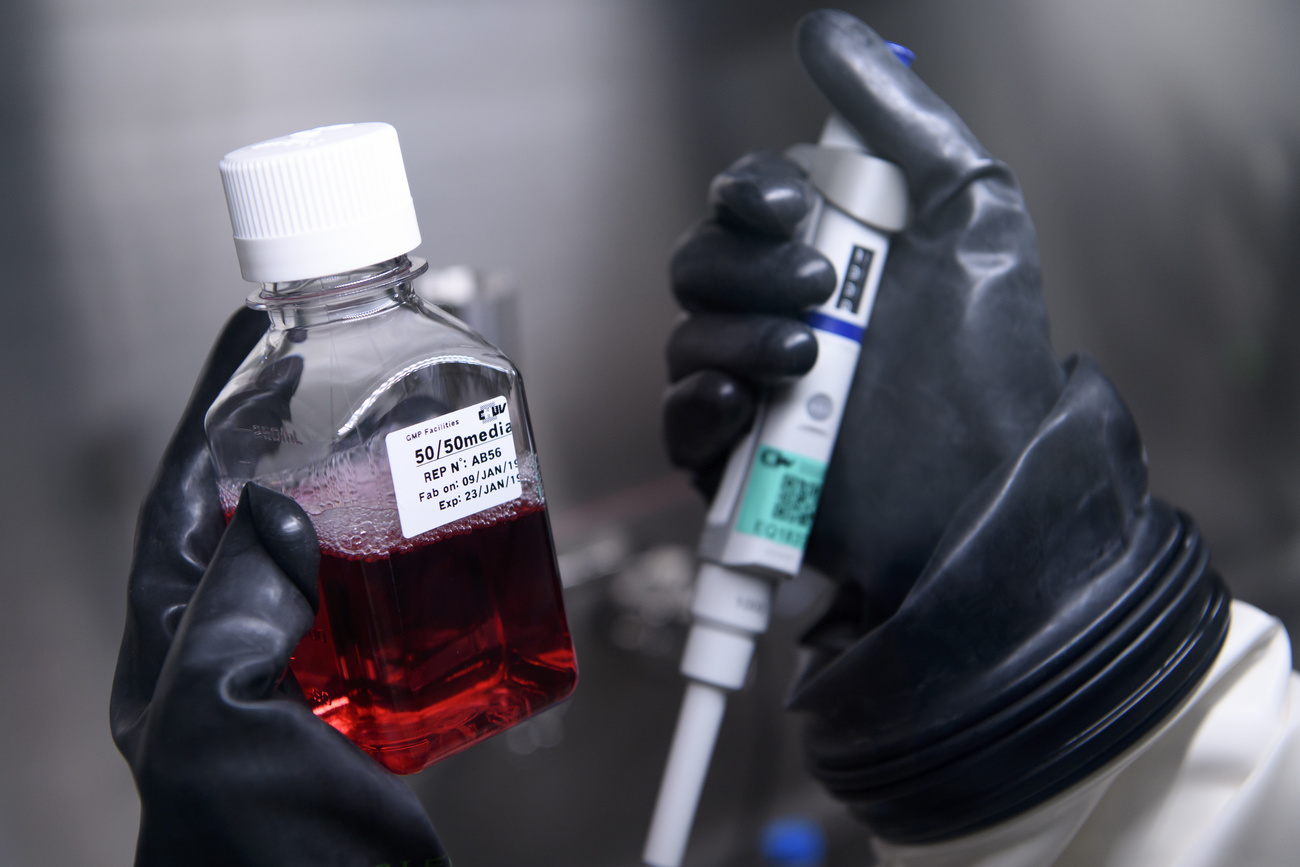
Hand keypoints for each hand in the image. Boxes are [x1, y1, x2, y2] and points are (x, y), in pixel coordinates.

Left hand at [110, 308, 446, 866]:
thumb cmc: (258, 856)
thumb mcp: (217, 722)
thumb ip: (229, 606)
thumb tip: (272, 511)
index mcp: (177, 648)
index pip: (184, 500)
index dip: (214, 413)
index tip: (253, 344)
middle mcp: (233, 653)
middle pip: (260, 514)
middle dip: (298, 443)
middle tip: (350, 390)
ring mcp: (303, 676)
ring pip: (332, 558)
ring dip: (371, 502)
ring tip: (412, 457)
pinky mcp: (371, 701)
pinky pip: (392, 614)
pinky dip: (424, 572)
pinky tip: (456, 552)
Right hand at [664, 10, 1227, 842]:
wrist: (991, 493)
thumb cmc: (988, 361)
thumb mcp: (972, 217)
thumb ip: (901, 121)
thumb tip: (824, 33)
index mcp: (823, 253)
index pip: (744, 202)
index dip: (750, 192)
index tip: (787, 204)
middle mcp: (777, 314)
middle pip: (700, 261)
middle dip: (745, 264)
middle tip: (819, 286)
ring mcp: (750, 387)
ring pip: (685, 334)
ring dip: (735, 334)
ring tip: (807, 357)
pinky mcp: (733, 458)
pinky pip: (680, 419)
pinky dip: (701, 404)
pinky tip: (744, 402)